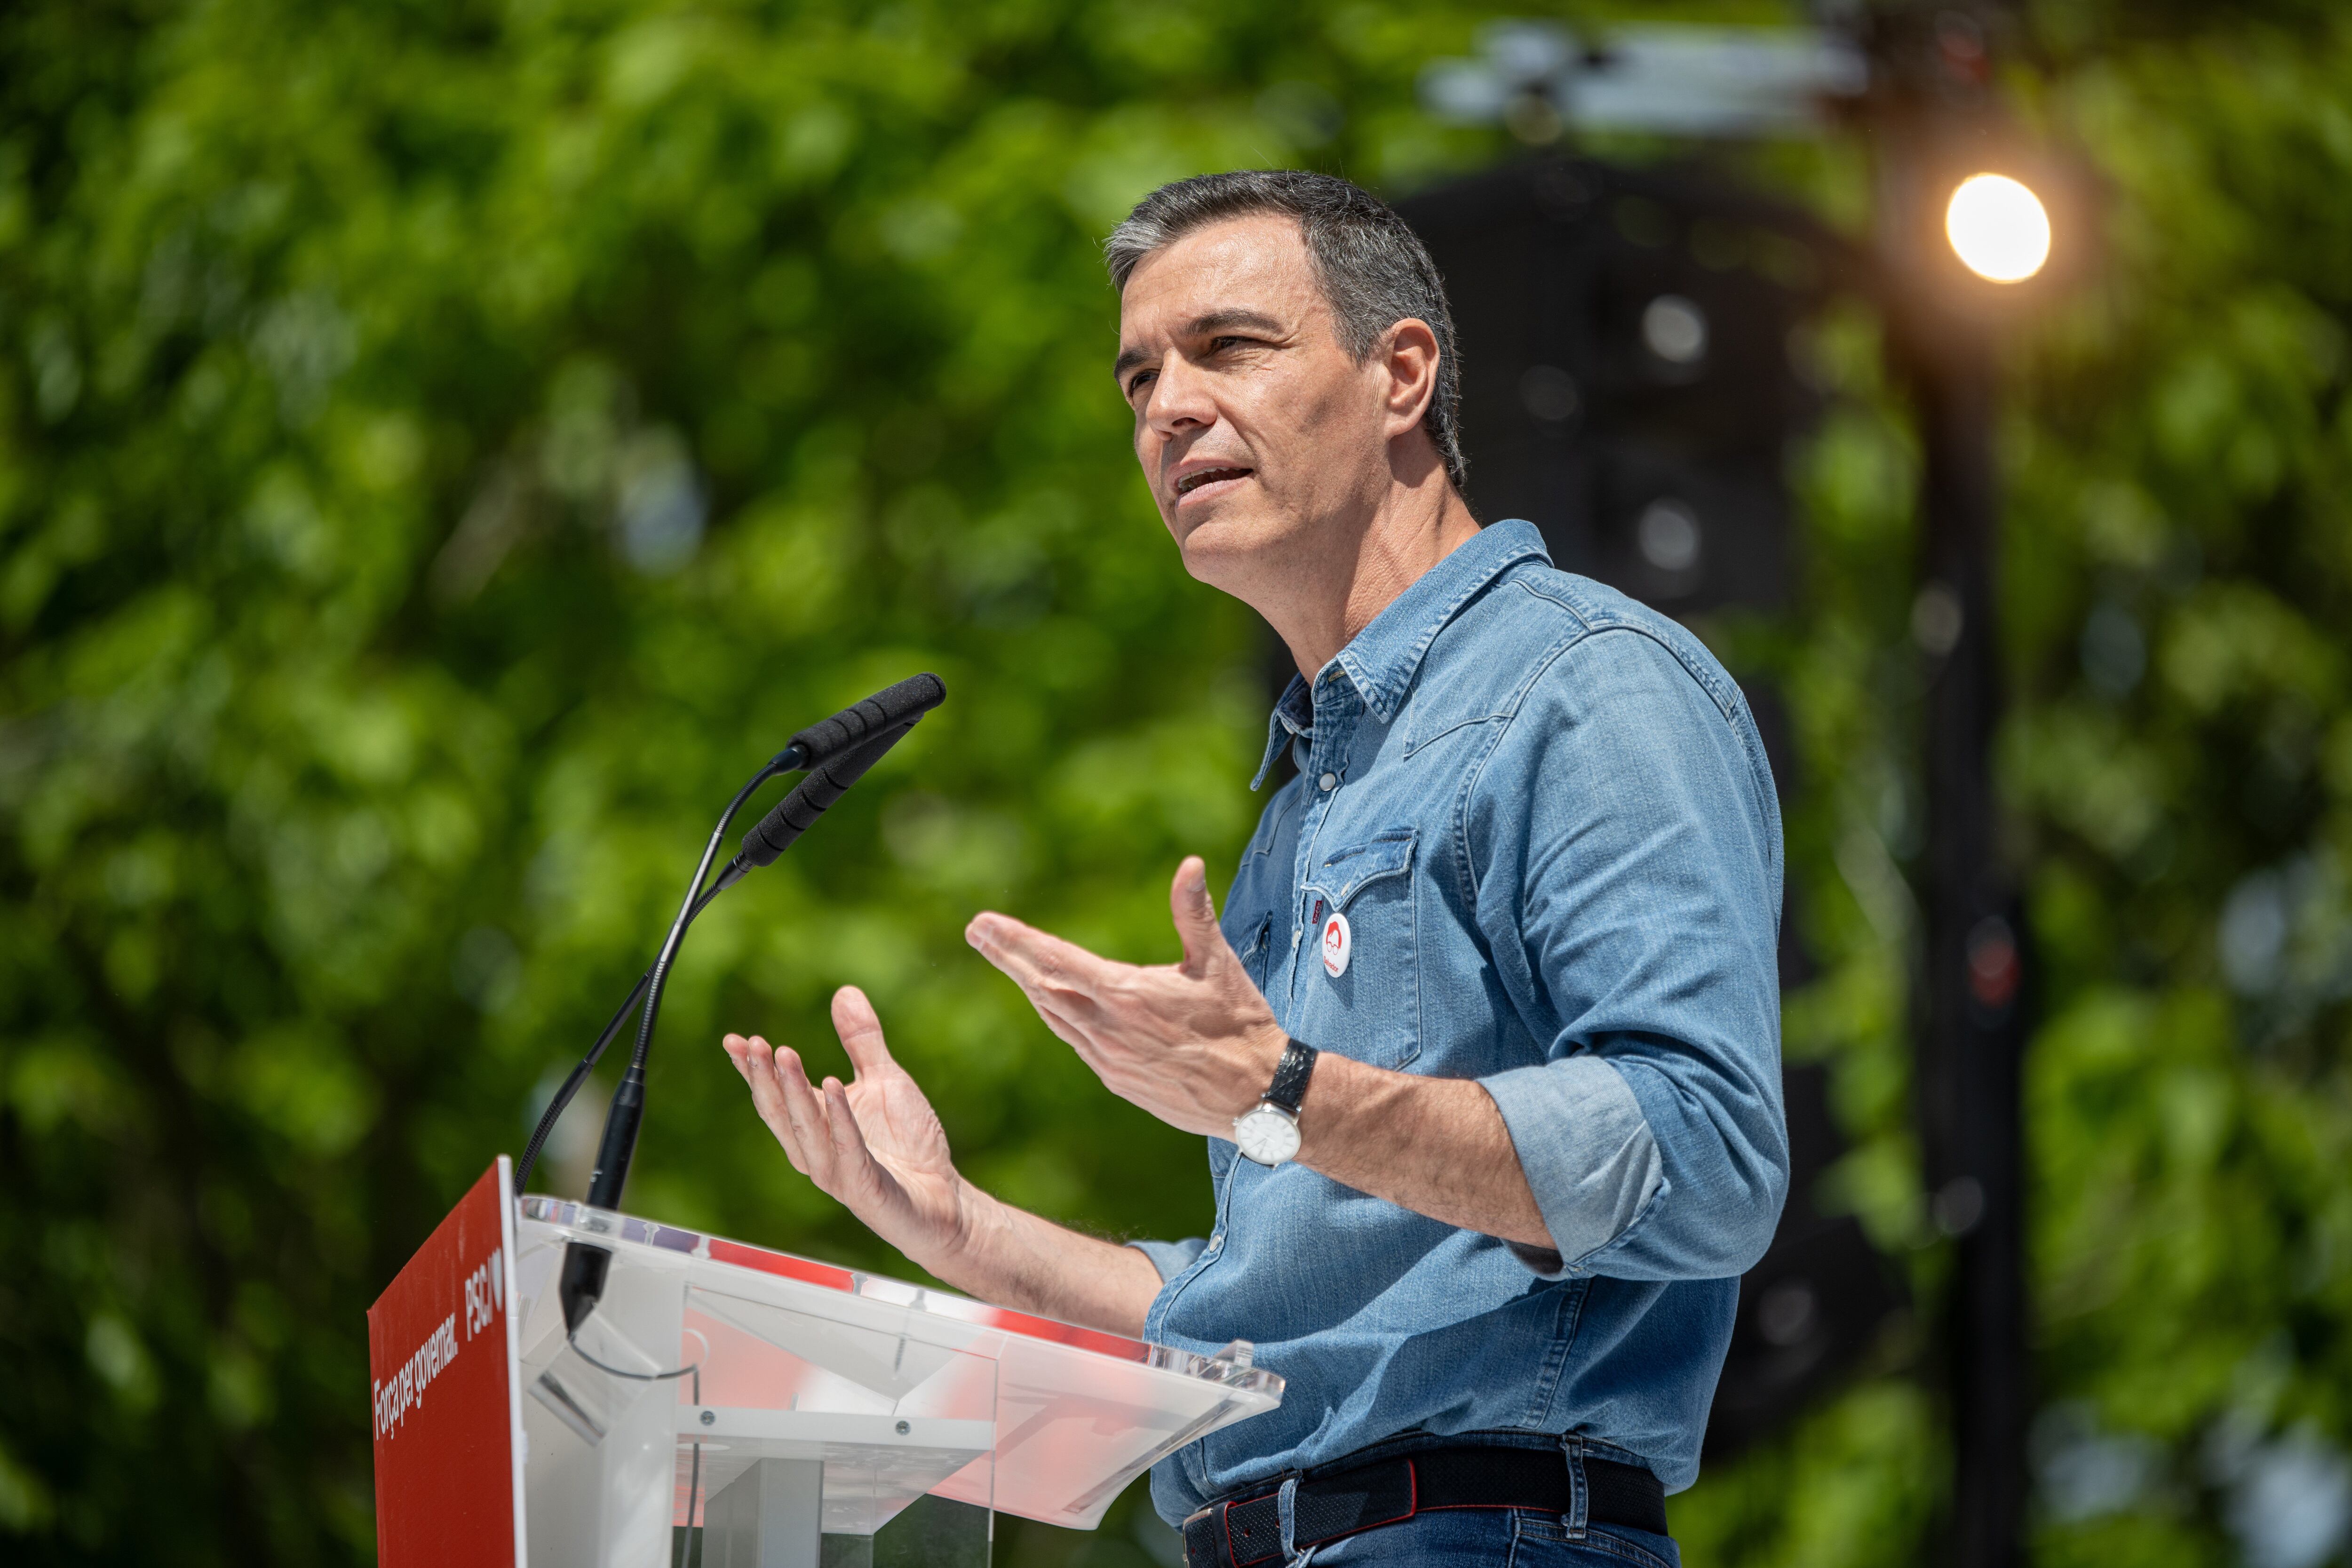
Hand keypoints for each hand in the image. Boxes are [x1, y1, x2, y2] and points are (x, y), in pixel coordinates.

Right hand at [721, 986, 971, 1272]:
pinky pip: (848, 1149)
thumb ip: (862, 1041)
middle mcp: (817, 1151)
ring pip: (806, 1131)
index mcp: (815, 1126)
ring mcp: (838, 1172)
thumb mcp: (886, 1079)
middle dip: (765, 1077)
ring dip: (793, 1093)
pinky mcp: (865, 1187)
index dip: (751, 1070)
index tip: (733, 1040)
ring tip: (784, 1055)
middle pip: (781, 1112)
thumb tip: (844, 991)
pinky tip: (833, 1087)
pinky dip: (840, 1118)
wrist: (943, 1196)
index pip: (774, 1095)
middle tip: (753, 1043)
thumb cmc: (909, 1143)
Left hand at [964, 856, 1286, 1137]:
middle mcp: (1108, 1030)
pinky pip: (1075, 1042)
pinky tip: (1051, 1005)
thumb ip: (1194, 913)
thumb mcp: (1217, 964)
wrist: (1257, 1097)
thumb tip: (1189, 864)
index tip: (984, 924)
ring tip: (1007, 962)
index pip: (1056, 961)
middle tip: (977, 933)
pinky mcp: (1117, 1080)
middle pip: (1043, 989)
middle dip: (1008, 958)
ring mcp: (1109, 1059)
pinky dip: (1057, 1017)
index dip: (1016, 941)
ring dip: (1030, 987)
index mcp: (1126, 996)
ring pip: (1055, 1018)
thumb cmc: (1241, 1025)